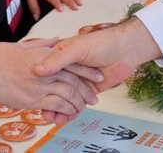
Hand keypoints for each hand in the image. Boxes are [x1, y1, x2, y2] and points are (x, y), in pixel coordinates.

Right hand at [0, 38, 104, 118]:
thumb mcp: (25, 45)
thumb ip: (44, 45)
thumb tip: (56, 40)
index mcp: (46, 54)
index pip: (74, 63)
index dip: (88, 72)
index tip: (98, 78)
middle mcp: (47, 69)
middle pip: (75, 80)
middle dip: (87, 90)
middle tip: (94, 98)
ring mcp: (40, 84)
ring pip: (68, 94)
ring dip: (79, 102)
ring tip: (84, 107)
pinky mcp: (33, 99)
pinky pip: (56, 105)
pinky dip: (66, 110)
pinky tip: (70, 113)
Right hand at [35, 18, 161, 123]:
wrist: (127, 49)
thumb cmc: (102, 42)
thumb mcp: (77, 49)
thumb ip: (59, 60)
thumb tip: (38, 71)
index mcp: (62, 56)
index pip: (47, 74)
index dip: (40, 86)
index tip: (35, 98)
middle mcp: (69, 69)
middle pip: (55, 88)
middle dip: (51, 103)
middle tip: (47, 115)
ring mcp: (79, 80)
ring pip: (66, 98)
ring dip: (62, 110)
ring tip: (57, 120)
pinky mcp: (90, 89)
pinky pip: (79, 102)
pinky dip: (74, 111)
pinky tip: (70, 117)